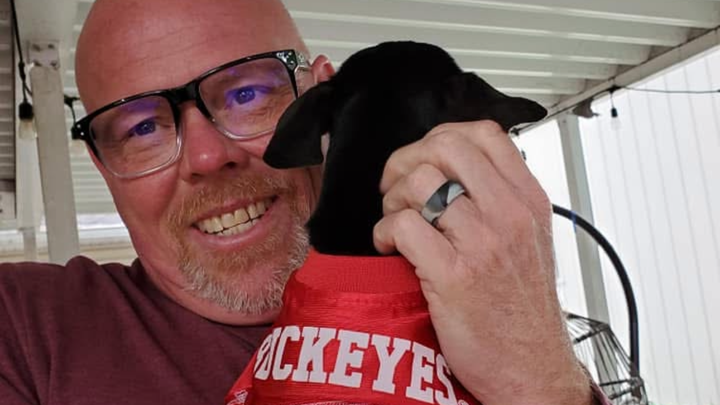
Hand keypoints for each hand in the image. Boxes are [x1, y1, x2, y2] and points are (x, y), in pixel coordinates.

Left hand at [374, 121, 591, 404]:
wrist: (531, 367)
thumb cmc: (523, 309)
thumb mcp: (531, 241)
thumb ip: (502, 200)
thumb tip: (458, 169)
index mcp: (528, 201)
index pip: (485, 134)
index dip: (443, 135)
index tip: (426, 156)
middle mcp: (509, 215)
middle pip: (446, 147)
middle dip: (408, 158)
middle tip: (397, 183)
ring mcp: (482, 243)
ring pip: (420, 183)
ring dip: (393, 198)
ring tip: (396, 220)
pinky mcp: (453, 275)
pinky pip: (403, 226)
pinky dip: (385, 231)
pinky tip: (391, 246)